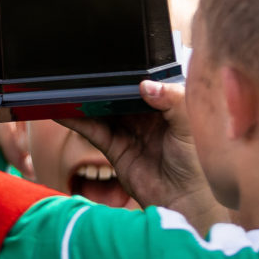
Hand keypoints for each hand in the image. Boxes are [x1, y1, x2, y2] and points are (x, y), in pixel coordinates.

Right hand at [60, 81, 202, 211]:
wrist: (185, 200)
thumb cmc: (197, 162)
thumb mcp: (190, 123)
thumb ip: (172, 99)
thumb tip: (145, 85)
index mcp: (165, 104)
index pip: (143, 81)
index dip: (128, 71)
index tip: (111, 57)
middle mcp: (144, 115)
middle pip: (117, 93)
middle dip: (101, 82)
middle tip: (81, 67)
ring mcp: (127, 130)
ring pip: (101, 109)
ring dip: (84, 99)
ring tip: (63, 85)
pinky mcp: (113, 148)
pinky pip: (92, 130)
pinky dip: (76, 120)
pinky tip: (61, 109)